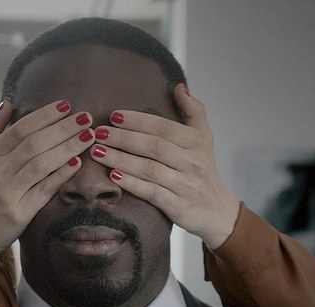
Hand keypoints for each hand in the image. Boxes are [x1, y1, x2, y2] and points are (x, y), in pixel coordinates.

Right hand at [0, 100, 95, 252]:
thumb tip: (7, 103)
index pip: (21, 128)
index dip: (45, 115)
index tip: (66, 105)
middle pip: (34, 143)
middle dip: (63, 128)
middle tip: (86, 118)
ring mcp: (8, 191)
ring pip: (41, 163)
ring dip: (67, 148)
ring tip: (88, 137)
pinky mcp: (19, 211)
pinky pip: (44, 189)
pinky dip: (61, 175)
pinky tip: (77, 163)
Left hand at [89, 84, 239, 248]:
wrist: (217, 211)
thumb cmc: (203, 171)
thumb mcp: (204, 139)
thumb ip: (193, 111)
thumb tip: (179, 87)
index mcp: (197, 142)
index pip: (164, 127)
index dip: (138, 121)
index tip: (114, 116)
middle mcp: (193, 162)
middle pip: (154, 146)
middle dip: (123, 138)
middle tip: (99, 133)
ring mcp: (185, 185)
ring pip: (149, 169)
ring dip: (121, 159)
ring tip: (98, 152)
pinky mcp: (178, 206)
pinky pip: (151, 192)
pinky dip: (132, 184)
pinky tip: (113, 176)